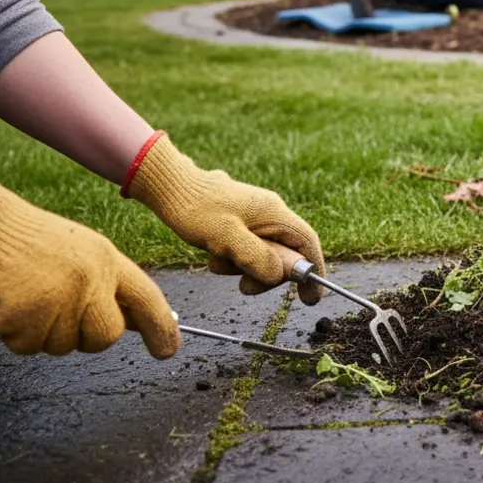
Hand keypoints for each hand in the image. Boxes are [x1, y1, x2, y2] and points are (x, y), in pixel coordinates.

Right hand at [0, 183, 179, 357]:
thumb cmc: (31, 242)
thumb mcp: (83, 252)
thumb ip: (109, 284)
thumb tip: (136, 323)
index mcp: (106, 261)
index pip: (146, 298)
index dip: (161, 327)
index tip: (168, 350)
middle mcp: (90, 280)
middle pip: (106, 337)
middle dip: (85, 336)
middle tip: (59, 312)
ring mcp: (59, 299)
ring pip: (62, 346)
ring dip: (44, 333)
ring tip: (29, 297)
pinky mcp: (25, 316)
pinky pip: (29, 346)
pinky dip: (17, 334)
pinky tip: (12, 304)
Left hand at [123, 133, 327, 305]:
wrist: (168, 184)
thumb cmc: (195, 209)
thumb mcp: (226, 238)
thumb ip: (257, 257)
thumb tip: (280, 275)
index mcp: (274, 213)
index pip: (308, 242)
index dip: (314, 270)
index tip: (309, 299)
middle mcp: (271, 212)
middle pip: (286, 252)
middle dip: (268, 274)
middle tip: (244, 288)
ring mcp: (256, 216)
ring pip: (265, 252)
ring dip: (246, 267)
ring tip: (218, 263)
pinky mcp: (241, 220)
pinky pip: (250, 246)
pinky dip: (236, 258)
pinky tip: (215, 256)